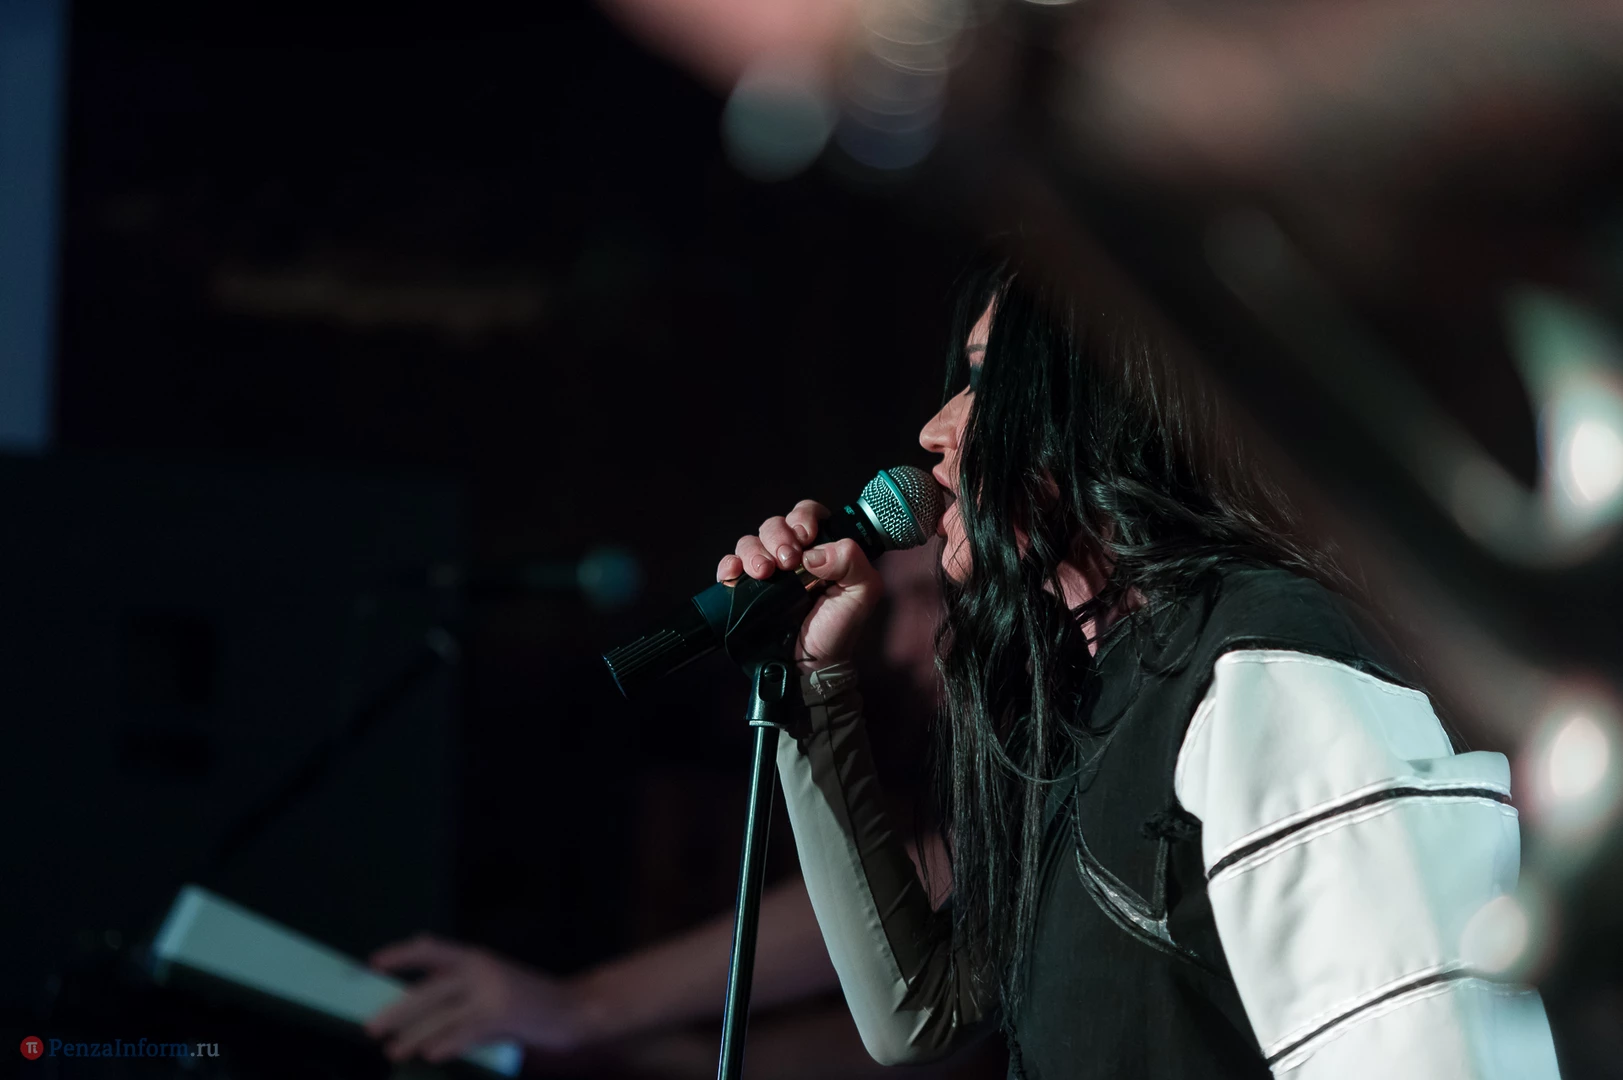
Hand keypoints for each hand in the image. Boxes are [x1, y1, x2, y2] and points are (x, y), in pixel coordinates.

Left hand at [365, 936, 594, 1061]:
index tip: (373, 964)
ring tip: (394, 1051)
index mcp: (475, 957)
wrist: (574, 1008)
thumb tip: (417, 1003)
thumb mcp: (492, 984)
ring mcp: (492, 992)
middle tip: (372, 1029)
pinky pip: (466, 1031)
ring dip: (414, 1036)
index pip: (431, 949)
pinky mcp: (504, 1015)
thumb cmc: (528, 1000)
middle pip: (429, 990)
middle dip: (397, 1011)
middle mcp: (481, 969)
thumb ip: (459, 989)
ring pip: (442, 1015)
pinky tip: (431, 1054)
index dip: (402, 954)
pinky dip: (447, 1043)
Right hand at [717, 500, 882, 672]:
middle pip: (775, 525)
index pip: (807, 514)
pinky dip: (728, 565)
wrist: (809, 667)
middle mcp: (791, 556)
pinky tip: (735, 575)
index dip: (803, 517)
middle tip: (788, 562)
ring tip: (765, 573)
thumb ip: (853, 561)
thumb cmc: (837, 629)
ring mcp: (766, 572)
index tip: (805, 535)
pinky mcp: (743, 589)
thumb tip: (813, 553)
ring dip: (755, 552)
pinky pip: (729, 565)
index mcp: (820, 549)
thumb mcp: (862, 593)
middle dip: (779, 538)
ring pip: (750, 541)